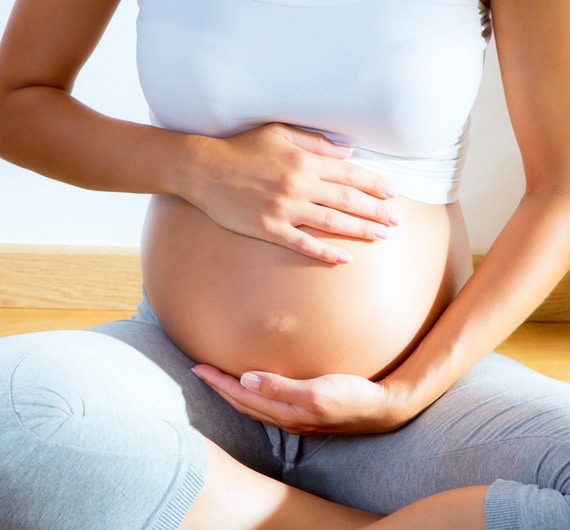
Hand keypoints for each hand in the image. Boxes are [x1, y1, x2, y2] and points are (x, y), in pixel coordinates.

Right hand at [187, 123, 398, 263]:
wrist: (203, 169)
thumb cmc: (241, 148)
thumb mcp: (278, 132)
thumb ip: (315, 142)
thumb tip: (348, 152)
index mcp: (303, 160)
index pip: (349, 173)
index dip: (374, 184)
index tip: (392, 193)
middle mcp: (299, 184)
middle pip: (347, 199)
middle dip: (376, 210)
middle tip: (396, 221)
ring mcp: (285, 209)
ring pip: (332, 221)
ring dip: (360, 230)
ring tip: (381, 237)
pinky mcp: (269, 229)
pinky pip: (303, 243)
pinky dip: (325, 251)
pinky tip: (344, 259)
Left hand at [191, 364, 404, 434]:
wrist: (380, 408)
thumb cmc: (352, 396)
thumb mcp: (317, 392)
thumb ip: (281, 387)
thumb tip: (246, 380)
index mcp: (285, 413)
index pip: (242, 396)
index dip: (219, 382)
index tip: (198, 367)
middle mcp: (285, 418)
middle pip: (243, 403)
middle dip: (219, 387)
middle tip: (199, 371)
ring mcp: (294, 418)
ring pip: (253, 405)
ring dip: (232, 392)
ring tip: (218, 379)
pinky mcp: (303, 412)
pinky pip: (267, 404)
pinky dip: (251, 395)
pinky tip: (252, 387)